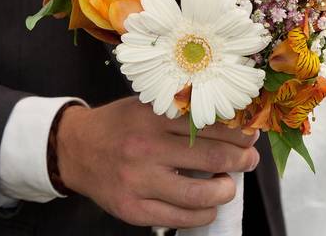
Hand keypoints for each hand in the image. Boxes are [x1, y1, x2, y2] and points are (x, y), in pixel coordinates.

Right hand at [56, 96, 259, 227]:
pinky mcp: (133, 210)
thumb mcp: (147, 106)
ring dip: (226, 190)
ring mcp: (139, 182)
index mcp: (153, 117)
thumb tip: (231, 123)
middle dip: (241, 160)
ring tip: (229, 184)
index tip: (251, 136)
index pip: (210, 125)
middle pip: (211, 157)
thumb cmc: (120, 125)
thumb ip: (182, 113)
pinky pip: (180, 218)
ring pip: (200, 194)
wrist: (75, 149)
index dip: (238, 132)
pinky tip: (209, 206)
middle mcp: (147, 148)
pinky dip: (203, 213)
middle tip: (250, 160)